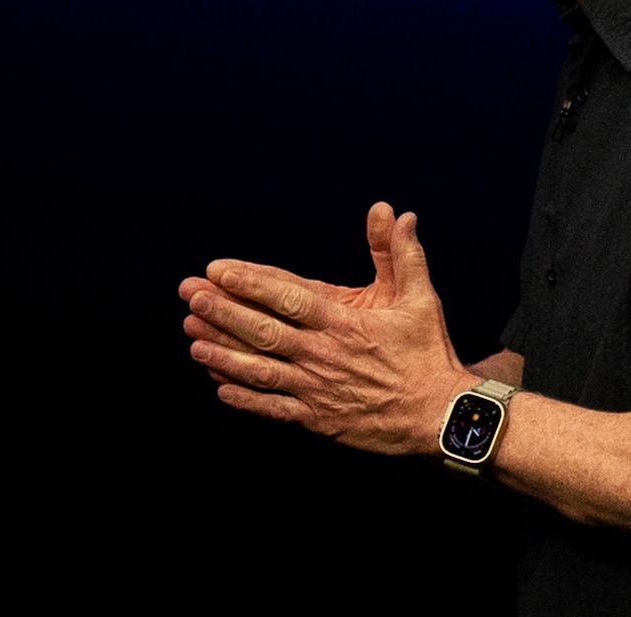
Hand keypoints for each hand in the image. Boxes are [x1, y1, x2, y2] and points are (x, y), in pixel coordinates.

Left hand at [177, 203, 475, 455]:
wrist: (440, 415)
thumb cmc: (428, 352)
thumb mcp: (420, 296)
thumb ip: (401, 253)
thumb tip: (396, 212)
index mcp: (344, 322)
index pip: (288, 297)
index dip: (251, 282)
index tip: (219, 269)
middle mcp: (323, 354)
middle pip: (263, 330)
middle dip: (223, 311)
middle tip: (191, 295)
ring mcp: (316, 389)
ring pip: (259, 369)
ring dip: (222, 352)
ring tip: (192, 337)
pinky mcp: (317, 417)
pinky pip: (272, 408)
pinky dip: (244, 399)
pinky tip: (219, 386)